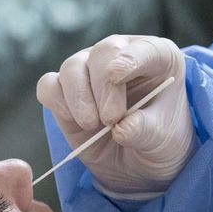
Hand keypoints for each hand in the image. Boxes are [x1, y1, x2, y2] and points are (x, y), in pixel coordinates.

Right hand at [36, 35, 195, 198]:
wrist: (137, 162)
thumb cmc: (157, 141)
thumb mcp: (162, 141)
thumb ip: (146, 131)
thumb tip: (121, 130)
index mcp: (157, 58)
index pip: (145, 49)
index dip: (130, 59)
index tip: (117, 75)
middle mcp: (120, 55)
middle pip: (103, 53)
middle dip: (103, 86)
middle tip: (110, 119)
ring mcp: (90, 70)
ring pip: (73, 67)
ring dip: (79, 97)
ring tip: (92, 124)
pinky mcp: (65, 91)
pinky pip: (50, 85)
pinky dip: (57, 101)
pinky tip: (73, 119)